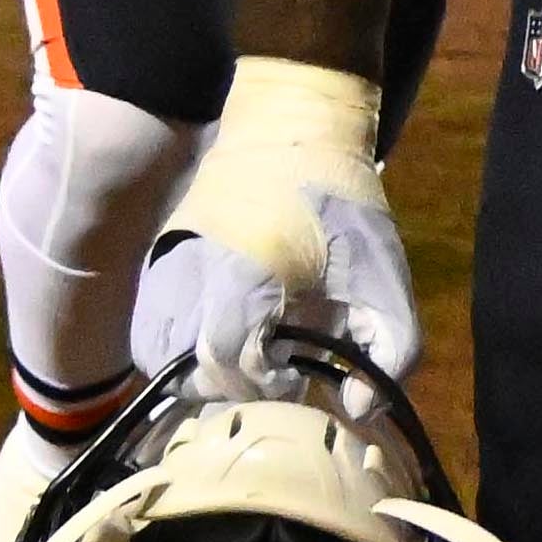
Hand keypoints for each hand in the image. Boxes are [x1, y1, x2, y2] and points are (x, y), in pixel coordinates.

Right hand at [163, 57, 418, 417]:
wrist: (292, 130)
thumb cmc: (344, 207)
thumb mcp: (388, 276)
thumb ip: (393, 350)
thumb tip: (359, 411)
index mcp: (252, 271)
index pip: (230, 357)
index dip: (263, 384)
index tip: (294, 377)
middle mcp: (196, 270)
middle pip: (191, 364)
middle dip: (234, 386)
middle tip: (271, 377)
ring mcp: (168, 264)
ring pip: (157, 353)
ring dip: (197, 375)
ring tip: (241, 365)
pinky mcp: (157, 262)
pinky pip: (147, 329)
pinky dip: (172, 353)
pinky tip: (213, 348)